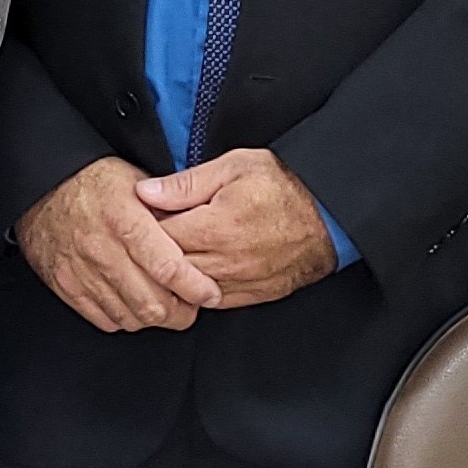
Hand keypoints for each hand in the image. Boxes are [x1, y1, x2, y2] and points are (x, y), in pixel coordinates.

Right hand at [15, 157, 222, 334]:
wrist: (41, 184)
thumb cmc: (94, 181)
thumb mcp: (137, 181)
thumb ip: (169, 210)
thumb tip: (200, 235)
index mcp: (125, 220)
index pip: (168, 268)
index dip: (195, 288)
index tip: (209, 294)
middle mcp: (102, 249)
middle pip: (152, 304)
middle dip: (180, 314)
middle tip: (191, 307)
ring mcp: (82, 272)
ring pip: (130, 318)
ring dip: (153, 319)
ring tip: (163, 305)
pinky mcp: (66, 286)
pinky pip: (104, 320)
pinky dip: (125, 319)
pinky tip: (133, 304)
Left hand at [133, 149, 337, 308]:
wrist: (329, 217)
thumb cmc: (284, 186)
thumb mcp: (235, 166)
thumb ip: (187, 183)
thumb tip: (145, 192)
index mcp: (217, 226)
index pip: (158, 237)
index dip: (142, 227)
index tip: (138, 217)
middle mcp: (225, 261)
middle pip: (168, 268)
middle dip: (153, 254)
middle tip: (146, 237)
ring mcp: (238, 282)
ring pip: (186, 289)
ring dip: (173, 274)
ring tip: (169, 254)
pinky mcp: (251, 296)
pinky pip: (211, 301)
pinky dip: (196, 289)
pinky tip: (193, 272)